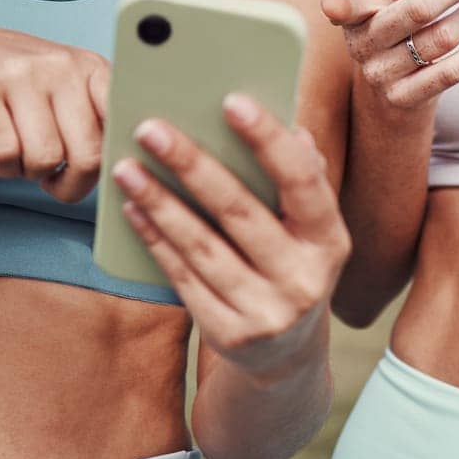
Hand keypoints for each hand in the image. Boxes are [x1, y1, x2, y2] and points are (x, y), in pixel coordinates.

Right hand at [0, 26, 108, 203]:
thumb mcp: (69, 87)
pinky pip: (4, 154)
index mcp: (92, 67)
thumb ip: (100, 119)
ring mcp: (19, 73)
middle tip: (56, 179)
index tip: (96, 171)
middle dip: (72, 183)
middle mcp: (60, 65)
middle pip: (88, 154)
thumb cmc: (24, 85)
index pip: (122, 125)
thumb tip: (129, 166)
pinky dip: (3, 169)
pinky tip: (2, 155)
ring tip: (24, 157)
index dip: (113, 161)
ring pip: (45, 158)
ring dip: (32, 173)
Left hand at [113, 93, 350, 381]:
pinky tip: (133, 209)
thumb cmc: (292, 266)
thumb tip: (291, 129)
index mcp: (331, 241)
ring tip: (127, 166)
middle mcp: (304, 280)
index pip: (303, 181)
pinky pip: (183, 278)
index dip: (268, 140)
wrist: (287, 358)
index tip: (230, 100)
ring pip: (202, 247)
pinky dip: (155, 241)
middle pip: (240, 212)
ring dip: (159, 202)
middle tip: (151, 127)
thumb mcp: (309, 231)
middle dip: (192, 165)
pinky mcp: (229, 335)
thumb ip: (302, 181)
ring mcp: (266, 314)